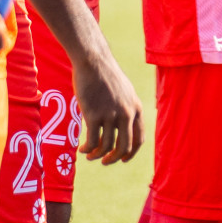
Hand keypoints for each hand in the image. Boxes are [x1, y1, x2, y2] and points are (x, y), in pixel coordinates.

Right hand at [71, 48, 143, 163]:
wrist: (93, 61)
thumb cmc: (106, 75)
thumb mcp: (125, 91)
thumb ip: (126, 108)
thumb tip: (121, 127)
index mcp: (136, 108)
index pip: (139, 139)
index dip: (131, 153)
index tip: (122, 159)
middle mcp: (126, 114)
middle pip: (124, 147)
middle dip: (114, 158)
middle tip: (104, 161)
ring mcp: (110, 115)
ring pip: (106, 147)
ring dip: (97, 155)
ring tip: (89, 155)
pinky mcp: (94, 115)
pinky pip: (92, 141)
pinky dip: (87, 149)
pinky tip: (82, 149)